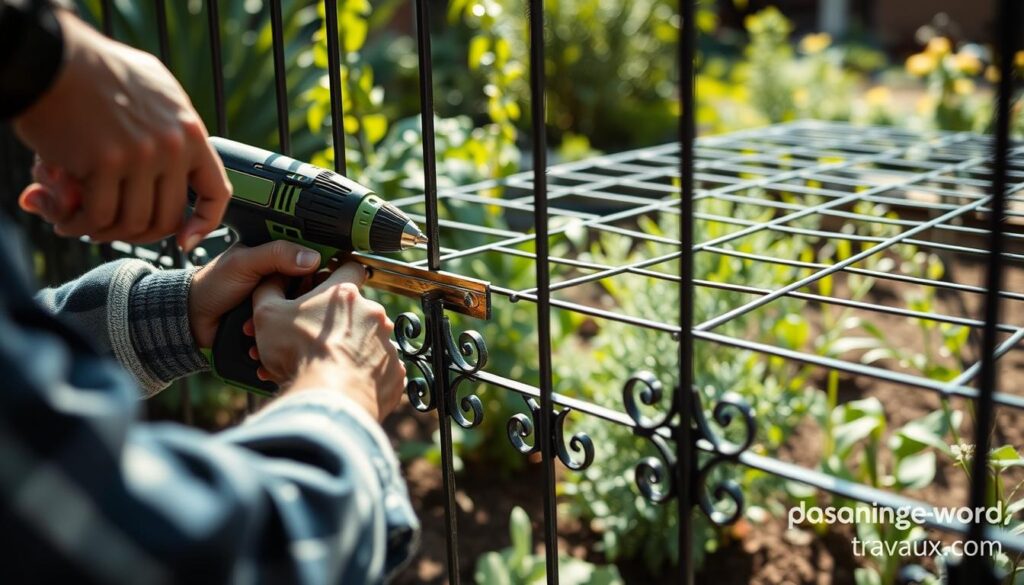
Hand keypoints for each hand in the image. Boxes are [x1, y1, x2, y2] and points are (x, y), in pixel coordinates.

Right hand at [13, 11, 229, 250]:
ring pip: (135, 221)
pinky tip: (68, 221)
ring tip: (86, 225)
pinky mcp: (103, 163)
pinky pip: (100, 215)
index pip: (215, 192)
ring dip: (108, 232)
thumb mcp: (157, 88)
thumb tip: (190, 147)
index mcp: (191, 132)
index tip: (186, 239)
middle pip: (168, 217)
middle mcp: (172, 147)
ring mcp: (140, 156)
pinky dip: (83, 225)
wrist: (53, 58)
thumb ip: (175, 121)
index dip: (205, 224)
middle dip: (141, 233)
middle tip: (114, 230)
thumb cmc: (101, 70)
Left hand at [188, 242, 321, 348]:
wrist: (194, 320)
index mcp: (277, 256)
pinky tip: (277, 335)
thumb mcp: (244, 263)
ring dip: (293, 317)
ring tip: (275, 321)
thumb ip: (276, 254)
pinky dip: (286, 332)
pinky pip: (291, 327)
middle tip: (294, 303)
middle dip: (305, 298)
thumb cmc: (213, 285)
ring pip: (304, 309)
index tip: (325, 278)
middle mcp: (283, 279)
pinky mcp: (277, 322)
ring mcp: (281, 302)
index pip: (311, 259)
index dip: (321, 268)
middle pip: (313, 286)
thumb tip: (313, 258)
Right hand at [249, 262, 406, 421]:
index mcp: (345, 294)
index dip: (338, 275)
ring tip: (330, 366)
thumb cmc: (298, 354)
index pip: (350, 268)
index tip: (328, 289)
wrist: (329, 398)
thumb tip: (274, 279)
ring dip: (353, 349)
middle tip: (318, 341)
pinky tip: (347, 381)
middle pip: (357, 310)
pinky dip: (365, 373)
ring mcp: (388, 342)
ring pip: (369, 340)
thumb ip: (269, 289)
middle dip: (339, 322)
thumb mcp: (267, 315)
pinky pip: (380, 368)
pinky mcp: (395, 370)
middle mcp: (373, 314)